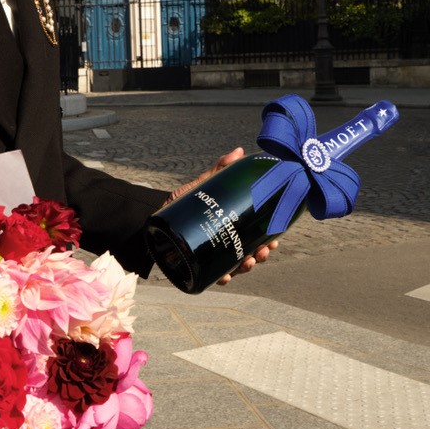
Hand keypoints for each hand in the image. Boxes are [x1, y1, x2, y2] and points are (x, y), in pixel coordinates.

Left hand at [164, 148, 280, 285]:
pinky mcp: (198, 266)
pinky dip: (222, 277)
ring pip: (236, 266)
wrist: (153, 219)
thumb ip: (219, 170)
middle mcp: (224, 243)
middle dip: (260, 254)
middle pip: (250, 252)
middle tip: (263, 251)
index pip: (255, 233)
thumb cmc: (180, 203)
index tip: (276, 237)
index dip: (268, 237)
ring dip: (247, 266)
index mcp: (230, 225)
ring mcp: (212, 256)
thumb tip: (239, 151)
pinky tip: (226, 276)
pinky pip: (213, 275)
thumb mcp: (201, 186)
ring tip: (248, 262)